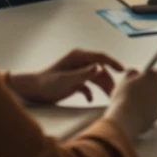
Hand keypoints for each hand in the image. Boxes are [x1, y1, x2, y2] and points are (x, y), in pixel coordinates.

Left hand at [8, 50, 124, 104]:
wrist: (33, 91)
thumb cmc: (46, 82)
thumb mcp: (65, 79)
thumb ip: (83, 74)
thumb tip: (100, 68)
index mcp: (79, 57)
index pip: (101, 57)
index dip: (113, 63)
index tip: (123, 71)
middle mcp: (80, 63)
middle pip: (101, 70)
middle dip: (109, 81)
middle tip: (115, 93)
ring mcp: (78, 72)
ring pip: (96, 79)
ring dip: (102, 88)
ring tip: (109, 99)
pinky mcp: (75, 82)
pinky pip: (88, 87)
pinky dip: (90, 93)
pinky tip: (90, 100)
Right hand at [104, 69, 156, 141]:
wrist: (127, 117)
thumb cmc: (124, 98)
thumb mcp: (123, 81)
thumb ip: (130, 74)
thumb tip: (133, 72)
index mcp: (150, 76)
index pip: (156, 72)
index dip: (150, 76)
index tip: (145, 79)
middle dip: (156, 87)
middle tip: (144, 91)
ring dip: (155, 99)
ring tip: (143, 103)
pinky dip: (153, 110)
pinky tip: (143, 112)